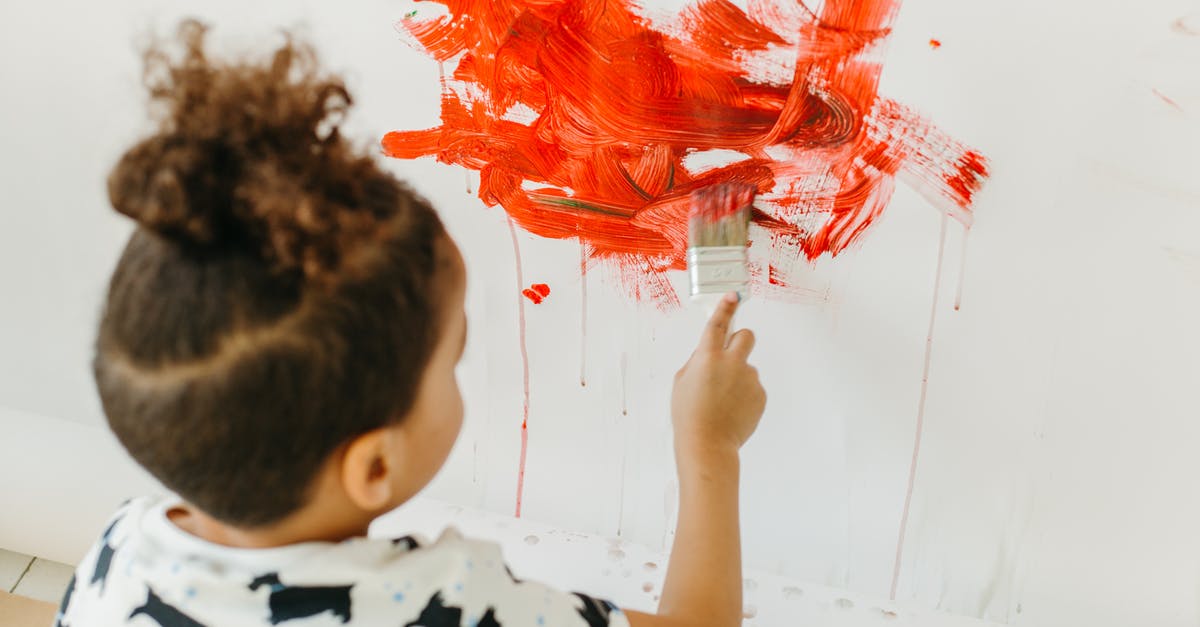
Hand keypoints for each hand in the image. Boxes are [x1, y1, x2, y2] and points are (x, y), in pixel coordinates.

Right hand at [671, 293, 766, 463]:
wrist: (708, 444)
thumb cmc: (689, 414)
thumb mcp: (682, 381)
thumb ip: (697, 361)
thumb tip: (709, 353)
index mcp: (708, 357)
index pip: (718, 323)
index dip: (726, 306)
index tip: (733, 295)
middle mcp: (732, 363)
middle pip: (746, 336)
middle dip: (739, 340)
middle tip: (730, 355)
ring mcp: (750, 379)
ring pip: (746, 367)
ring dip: (737, 377)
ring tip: (722, 401)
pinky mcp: (760, 395)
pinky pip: (752, 387)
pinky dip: (744, 395)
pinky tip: (731, 410)